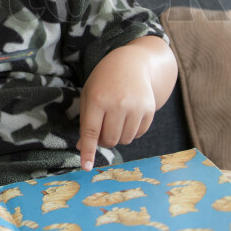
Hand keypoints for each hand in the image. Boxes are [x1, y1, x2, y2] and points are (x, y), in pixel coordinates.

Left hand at [76, 37, 176, 170]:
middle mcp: (118, 103)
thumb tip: (81, 147)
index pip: (91, 131)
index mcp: (97, 99)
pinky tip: (128, 116)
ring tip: (115, 120)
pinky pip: (138, 134)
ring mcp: (136, 106)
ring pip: (124, 140)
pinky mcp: (149, 109)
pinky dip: (131, 132)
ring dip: (118, 136)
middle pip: (109, 140)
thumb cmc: (105, 80)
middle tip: (102, 128)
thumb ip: (85, 121)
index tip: (86, 167)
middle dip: (103, 140)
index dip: (88, 151)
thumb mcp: (89, 94)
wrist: (133, 63)